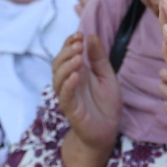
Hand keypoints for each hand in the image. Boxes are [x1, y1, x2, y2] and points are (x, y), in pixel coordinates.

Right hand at [52, 32, 120, 151]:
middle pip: (58, 63)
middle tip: (79, 45)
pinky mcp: (71, 109)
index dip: (69, 43)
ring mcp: (68, 96)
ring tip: (79, 58)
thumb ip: (99, 58)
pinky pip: (65, 96)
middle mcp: (70, 82)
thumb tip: (91, 35)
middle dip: (66, 52)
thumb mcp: (107, 76)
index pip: (66, 54)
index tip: (80, 35)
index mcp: (78, 72)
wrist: (108, 131)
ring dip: (66, 66)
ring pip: (58, 78)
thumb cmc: (106, 104)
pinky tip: (76, 76)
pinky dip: (68, 85)